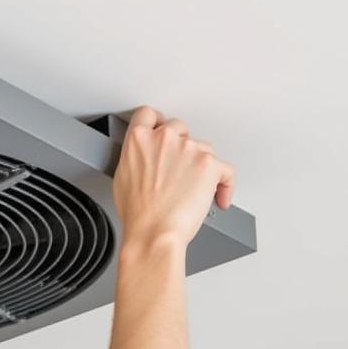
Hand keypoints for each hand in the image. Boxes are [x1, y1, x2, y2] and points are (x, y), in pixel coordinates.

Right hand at [113, 105, 236, 248]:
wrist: (154, 234)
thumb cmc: (138, 215)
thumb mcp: (122, 179)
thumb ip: (135, 158)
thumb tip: (143, 159)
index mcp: (138, 139)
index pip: (149, 115)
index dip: (157, 123)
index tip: (162, 130)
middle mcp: (165, 138)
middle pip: (180, 129)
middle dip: (181, 148)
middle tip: (178, 171)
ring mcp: (189, 148)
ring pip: (203, 149)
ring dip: (200, 167)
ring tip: (192, 192)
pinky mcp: (209, 164)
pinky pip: (225, 170)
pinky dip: (224, 185)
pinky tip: (217, 196)